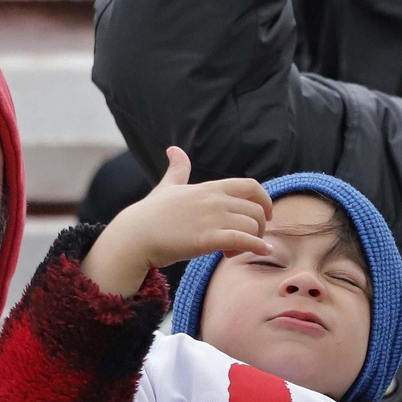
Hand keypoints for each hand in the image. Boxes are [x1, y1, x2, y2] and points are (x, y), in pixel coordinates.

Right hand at [82, 146, 272, 295]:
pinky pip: (243, 241)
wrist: (135, 235)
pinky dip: (257, 247)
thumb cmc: (150, 213)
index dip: (264, 200)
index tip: (266, 215)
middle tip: (245, 241)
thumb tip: (173, 149)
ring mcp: (212, 219)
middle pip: (256, 210)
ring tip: (233, 252)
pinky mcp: (207, 240)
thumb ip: (178, 169)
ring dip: (253, 241)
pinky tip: (262, 252)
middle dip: (259, 227)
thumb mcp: (168, 187)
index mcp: (209, 188)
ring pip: (252, 226)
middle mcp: (214, 201)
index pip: (251, 186)